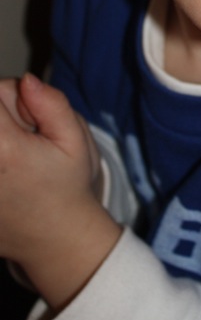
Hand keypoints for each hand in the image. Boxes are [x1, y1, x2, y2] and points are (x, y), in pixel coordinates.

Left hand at [0, 75, 121, 308]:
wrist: (53, 238)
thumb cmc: (66, 187)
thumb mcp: (74, 140)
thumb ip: (52, 104)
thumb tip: (27, 81)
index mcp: (4, 147)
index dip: (16, 100)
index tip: (31, 123)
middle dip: (4, 117)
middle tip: (24, 141)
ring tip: (12, 159)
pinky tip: (7, 173)